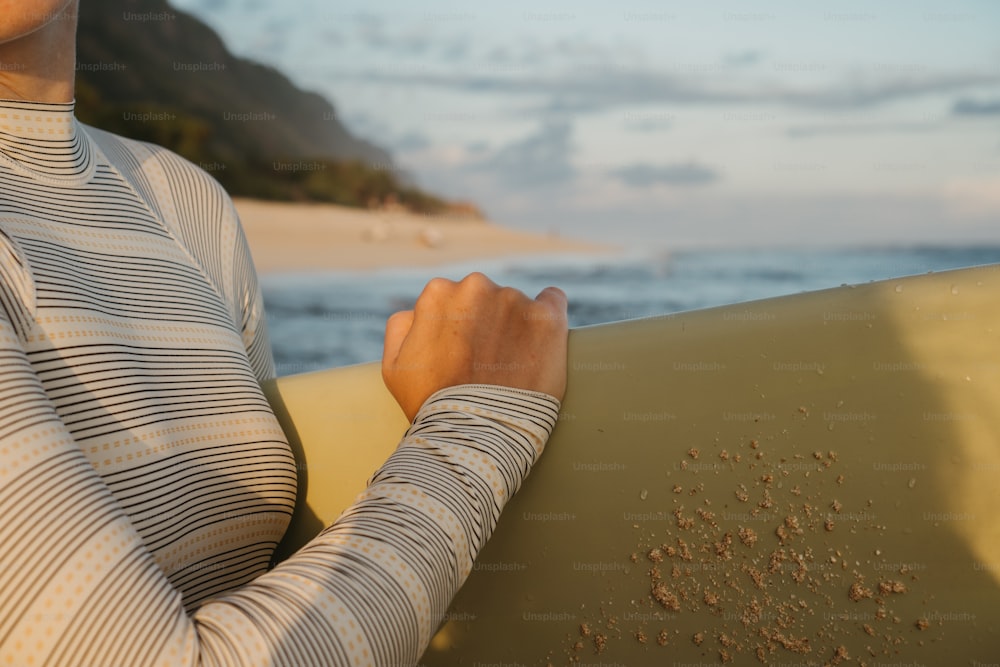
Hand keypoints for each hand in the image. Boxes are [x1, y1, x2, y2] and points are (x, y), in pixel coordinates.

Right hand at [382, 272, 567, 420]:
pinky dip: (548, 316)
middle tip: (488, 362)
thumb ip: (402, 324)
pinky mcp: (547, 318)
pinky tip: (542, 341)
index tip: (464, 353)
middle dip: (488, 323)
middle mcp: (476, 287)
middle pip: (486, 298)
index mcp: (439, 293)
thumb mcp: (394, 365)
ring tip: (512, 366)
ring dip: (516, 327)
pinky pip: (553, 302)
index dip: (459, 328)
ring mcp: (514, 301)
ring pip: (517, 305)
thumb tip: (420, 309)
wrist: (475, 436)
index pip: (454, 299)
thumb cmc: (431, 405)